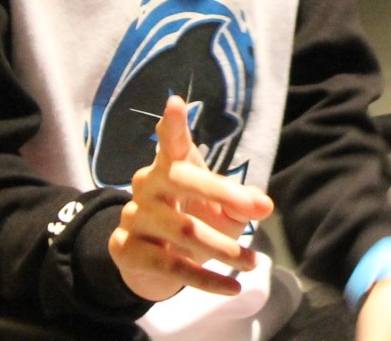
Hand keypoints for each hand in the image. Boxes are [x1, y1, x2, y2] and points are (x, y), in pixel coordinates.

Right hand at [108, 95, 275, 300]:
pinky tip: (232, 287)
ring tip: (253, 261)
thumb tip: (264, 205)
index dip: (172, 124)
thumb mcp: (219, 208)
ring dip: (224, 248)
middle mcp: (148, 183)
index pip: (170, 141)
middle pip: (183, 181)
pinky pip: (171, 267)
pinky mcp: (126, 249)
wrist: (150, 260)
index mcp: (171, 164)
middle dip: (224, 194)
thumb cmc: (192, 218)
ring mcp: (134, 215)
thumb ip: (241, 203)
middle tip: (259, 209)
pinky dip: (206, 280)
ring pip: (183, 230)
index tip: (176, 104)